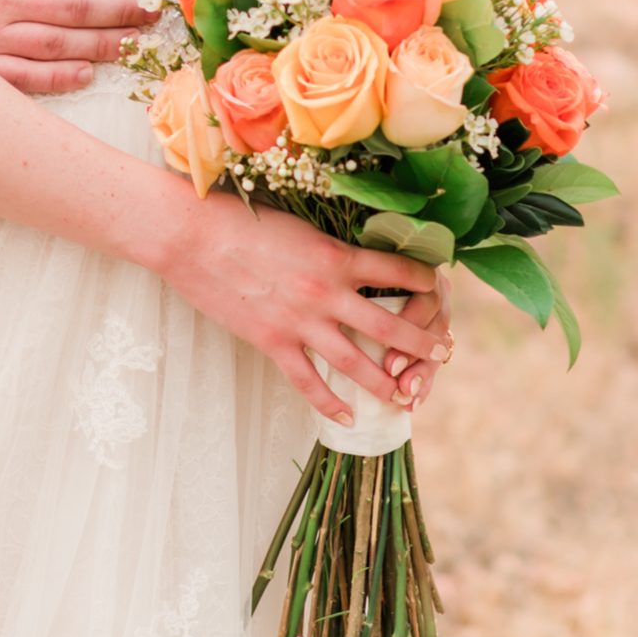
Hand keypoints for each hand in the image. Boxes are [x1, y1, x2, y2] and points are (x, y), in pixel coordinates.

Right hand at [157, 195, 449, 424]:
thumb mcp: (298, 226)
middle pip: (388, 325)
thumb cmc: (241, 219)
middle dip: (422, 342)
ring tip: (407, 397)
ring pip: (356, 362)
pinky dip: (331, 403)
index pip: (396, 272)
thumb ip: (328, 248)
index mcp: (336, 255)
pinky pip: (309, 381)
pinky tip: (349, 417)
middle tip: (445, 353)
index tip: (438, 288)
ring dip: (387, 382)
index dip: (424, 282)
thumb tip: (353, 261)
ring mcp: (300, 321)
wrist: (192, 235)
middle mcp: (326, 291)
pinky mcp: (272, 341)